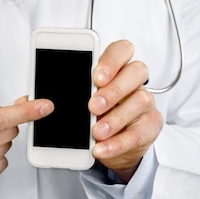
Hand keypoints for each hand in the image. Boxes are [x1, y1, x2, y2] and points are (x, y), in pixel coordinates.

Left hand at [88, 41, 162, 182]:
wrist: (113, 145)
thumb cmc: (97, 116)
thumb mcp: (83, 101)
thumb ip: (76, 93)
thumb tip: (48, 97)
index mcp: (118, 68)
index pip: (122, 50)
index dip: (112, 61)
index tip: (96, 77)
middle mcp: (135, 81)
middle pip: (136, 71)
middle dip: (115, 89)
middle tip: (93, 107)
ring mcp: (146, 102)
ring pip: (141, 100)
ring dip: (116, 118)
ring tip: (96, 132)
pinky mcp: (152, 125)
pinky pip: (140, 132)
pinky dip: (119, 143)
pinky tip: (102, 148)